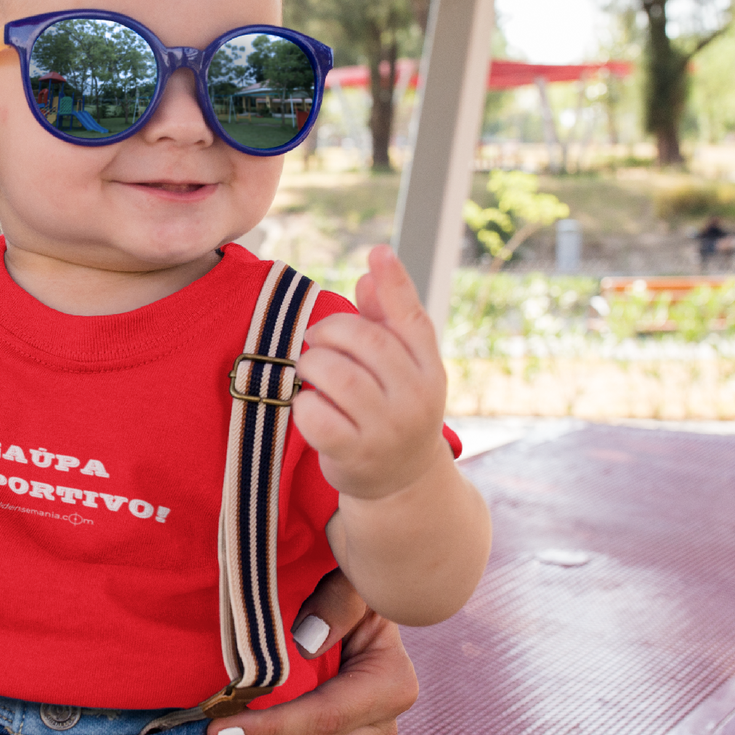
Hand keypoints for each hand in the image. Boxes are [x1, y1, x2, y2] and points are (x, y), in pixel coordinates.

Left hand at [293, 245, 445, 500]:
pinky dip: (304, 403)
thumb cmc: (394, 410)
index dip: (395, 283)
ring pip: (338, 376)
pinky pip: (317, 415)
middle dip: (330, 332)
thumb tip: (370, 274)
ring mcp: (387, 429)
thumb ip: (386, 321)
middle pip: (366, 342)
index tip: (377, 251)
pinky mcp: (355, 454)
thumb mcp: (401, 369)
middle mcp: (416, 398)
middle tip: (315, 340)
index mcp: (430, 369)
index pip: (413, 320)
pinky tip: (308, 403)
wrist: (401, 482)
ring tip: (309, 369)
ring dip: (312, 364)